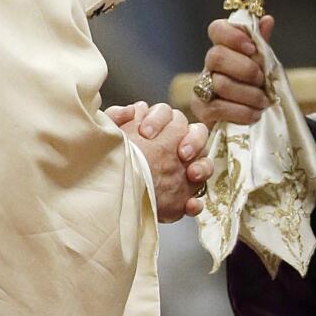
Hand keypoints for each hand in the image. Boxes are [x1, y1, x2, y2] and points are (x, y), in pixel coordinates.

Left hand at [108, 102, 211, 221]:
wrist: (110, 192)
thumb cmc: (114, 158)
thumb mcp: (111, 136)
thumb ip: (116, 117)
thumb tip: (131, 110)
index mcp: (161, 127)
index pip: (169, 114)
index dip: (160, 119)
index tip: (145, 132)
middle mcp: (179, 144)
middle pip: (197, 132)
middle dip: (193, 140)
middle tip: (181, 152)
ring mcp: (185, 170)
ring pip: (205, 162)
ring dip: (203, 167)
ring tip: (192, 174)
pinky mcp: (183, 197)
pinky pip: (197, 198)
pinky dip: (196, 202)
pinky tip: (190, 205)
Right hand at [191, 15, 274, 125]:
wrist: (261, 120)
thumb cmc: (260, 89)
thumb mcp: (266, 66)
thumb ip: (262, 45)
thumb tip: (267, 20)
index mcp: (225, 48)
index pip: (217, 29)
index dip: (233, 36)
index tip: (252, 48)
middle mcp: (210, 65)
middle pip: (217, 56)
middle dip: (245, 69)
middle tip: (262, 80)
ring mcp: (202, 87)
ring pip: (221, 83)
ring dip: (249, 94)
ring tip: (264, 101)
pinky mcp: (202, 110)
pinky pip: (218, 108)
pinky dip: (242, 112)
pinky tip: (255, 114)